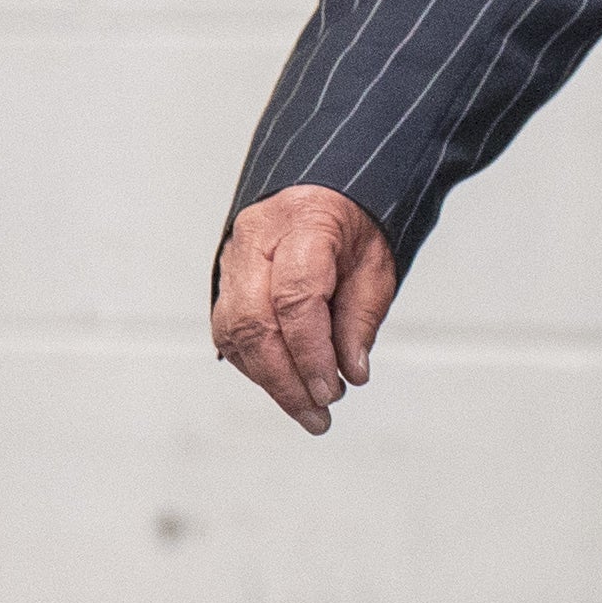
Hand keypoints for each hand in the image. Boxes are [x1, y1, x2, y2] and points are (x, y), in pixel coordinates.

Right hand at [210, 186, 397, 435]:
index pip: (296, 297)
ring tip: (307, 410)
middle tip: (318, 413)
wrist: (326, 189)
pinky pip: (230, 332)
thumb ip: (361, 317)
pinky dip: (256, 365)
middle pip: (255, 321)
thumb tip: (351, 372)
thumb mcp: (377, 263)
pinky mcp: (224, 280)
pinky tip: (285, 384)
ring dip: (269, 380)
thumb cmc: (354, 223)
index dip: (311, 352)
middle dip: (285, 379)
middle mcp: (256, 238)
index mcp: (303, 222)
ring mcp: (233, 258)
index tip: (331, 391)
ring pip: (235, 332)